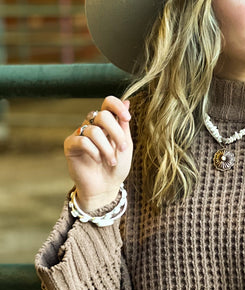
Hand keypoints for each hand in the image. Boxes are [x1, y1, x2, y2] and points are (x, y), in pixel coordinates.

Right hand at [64, 96, 132, 211]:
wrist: (105, 187)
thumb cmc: (117, 167)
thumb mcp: (125, 145)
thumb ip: (124, 125)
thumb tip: (127, 101)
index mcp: (107, 123)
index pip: (108, 102)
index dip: (117, 106)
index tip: (127, 118)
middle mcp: (93, 125)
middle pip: (102, 115)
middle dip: (116, 133)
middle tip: (122, 148)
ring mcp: (80, 134)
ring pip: (94, 130)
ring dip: (107, 148)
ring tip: (111, 161)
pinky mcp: (71, 145)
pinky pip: (82, 141)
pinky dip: (94, 152)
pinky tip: (96, 161)